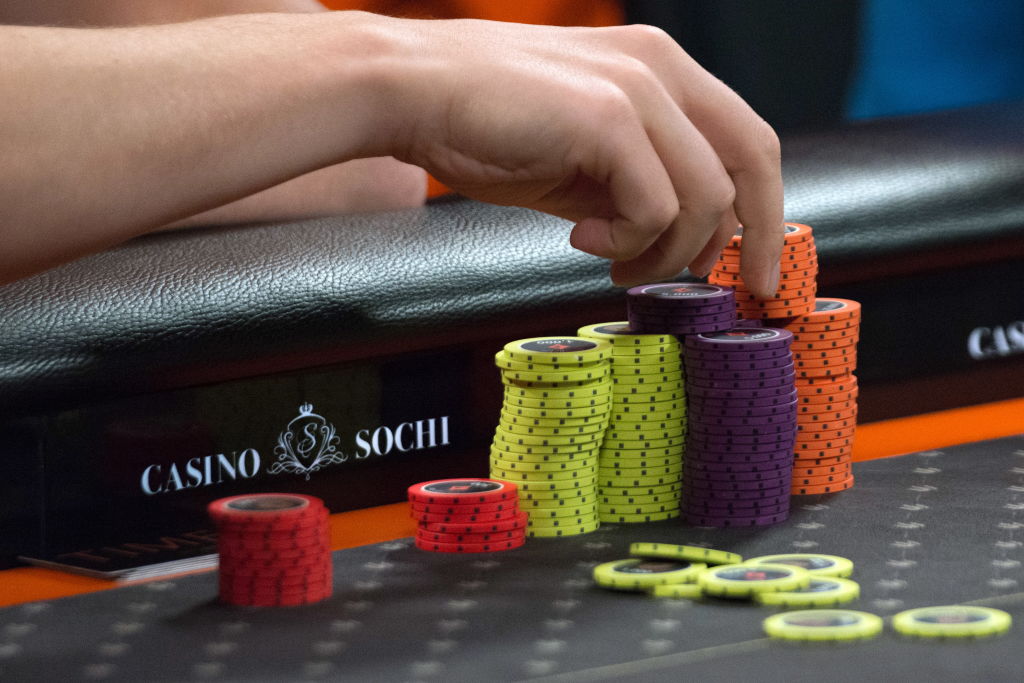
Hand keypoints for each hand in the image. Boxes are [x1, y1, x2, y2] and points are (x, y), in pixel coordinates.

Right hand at [382, 19, 782, 295]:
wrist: (410, 92)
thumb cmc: (485, 127)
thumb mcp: (579, 162)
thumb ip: (632, 187)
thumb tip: (673, 239)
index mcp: (660, 70)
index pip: (745, 140)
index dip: (762, 209)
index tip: (751, 266)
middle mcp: (660, 67)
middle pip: (753, 159)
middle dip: (756, 236)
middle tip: (733, 289)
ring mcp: (637, 86)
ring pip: (706, 196)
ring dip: (664, 251)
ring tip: (610, 260)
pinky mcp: (606, 116)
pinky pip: (655, 207)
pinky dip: (626, 240)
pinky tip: (580, 238)